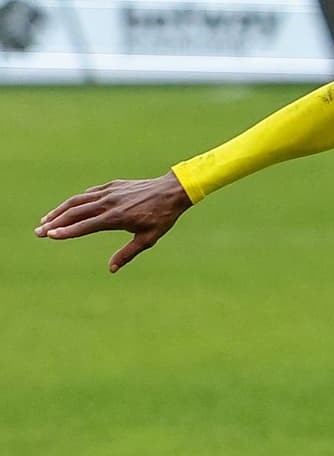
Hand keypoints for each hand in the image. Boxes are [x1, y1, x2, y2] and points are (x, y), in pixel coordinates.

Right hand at [36, 172, 193, 271]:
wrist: (172, 191)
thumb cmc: (162, 218)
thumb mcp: (148, 239)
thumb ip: (127, 253)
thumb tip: (111, 269)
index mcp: (116, 217)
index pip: (85, 225)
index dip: (67, 231)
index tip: (50, 236)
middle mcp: (108, 203)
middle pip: (75, 213)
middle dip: (55, 223)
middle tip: (38, 232)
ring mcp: (108, 192)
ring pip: (77, 201)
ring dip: (59, 211)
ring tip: (45, 220)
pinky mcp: (111, 186)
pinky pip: (88, 194)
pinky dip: (75, 202)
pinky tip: (67, 209)